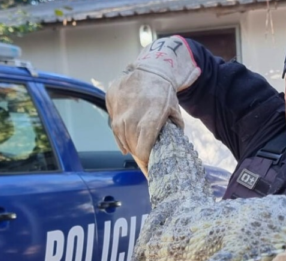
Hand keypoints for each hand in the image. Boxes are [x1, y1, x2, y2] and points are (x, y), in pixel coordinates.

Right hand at [106, 35, 200, 171]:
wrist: (152, 69)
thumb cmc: (165, 94)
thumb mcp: (174, 114)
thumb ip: (172, 133)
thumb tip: (167, 152)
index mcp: (151, 119)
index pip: (143, 149)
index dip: (145, 160)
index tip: (149, 165)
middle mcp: (132, 115)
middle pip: (131, 144)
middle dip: (138, 154)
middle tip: (143, 159)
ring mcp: (119, 108)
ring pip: (120, 135)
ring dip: (128, 144)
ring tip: (135, 148)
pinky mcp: (111, 100)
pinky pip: (113, 123)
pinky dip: (119, 133)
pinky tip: (125, 139)